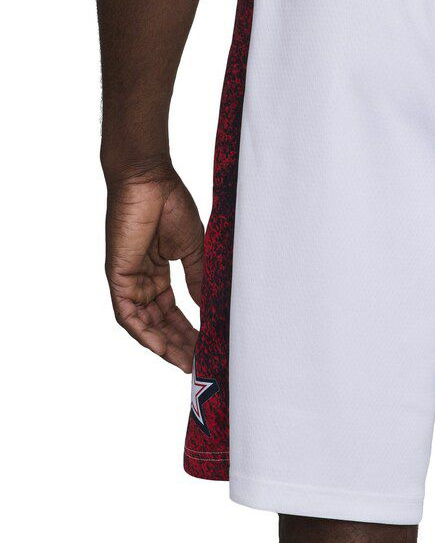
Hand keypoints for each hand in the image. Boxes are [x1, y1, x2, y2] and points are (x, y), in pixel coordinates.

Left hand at [104, 160, 203, 372]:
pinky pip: (127, 314)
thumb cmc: (171, 205)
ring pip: (144, 323)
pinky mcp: (118, 276)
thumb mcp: (194, 249)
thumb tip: (208, 306)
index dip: (188, 330)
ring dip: (164, 344)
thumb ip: (198, 278)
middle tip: (198, 362)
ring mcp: (129, 279)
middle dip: (178, 343)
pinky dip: (144, 332)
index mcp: (159, 271)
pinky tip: (161, 347)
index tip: (206, 346)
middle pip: (159, 321)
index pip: (172, 310)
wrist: (150, 180)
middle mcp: (142, 279)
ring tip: (186, 361)